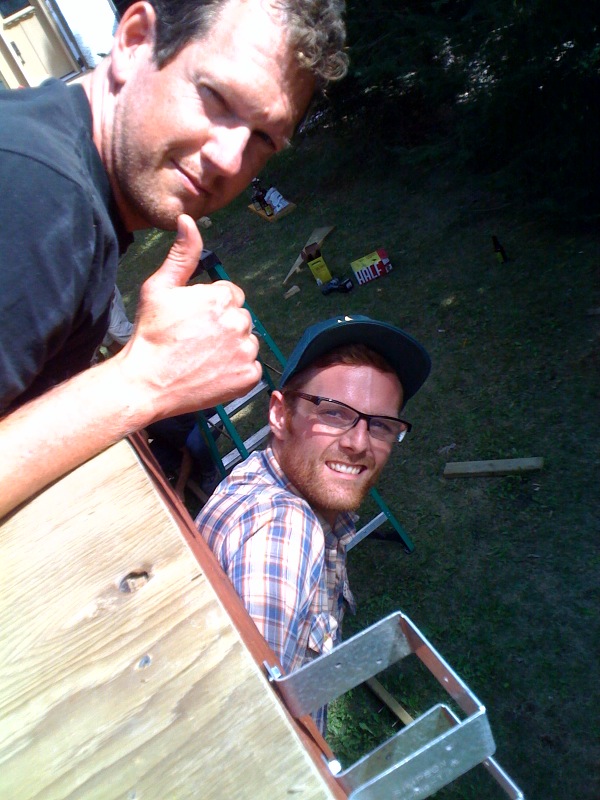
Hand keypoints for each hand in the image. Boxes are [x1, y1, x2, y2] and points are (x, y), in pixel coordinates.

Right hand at [118, 215, 260, 421]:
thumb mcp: (159, 288)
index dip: (211, 308)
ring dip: (233, 348)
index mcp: (222, 297)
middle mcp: (239, 321)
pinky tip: (215, 373)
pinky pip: (252, 368)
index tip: (192, 321)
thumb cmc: (151, 334)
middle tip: (196, 341)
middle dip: (224, 326)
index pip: (230, 295)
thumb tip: (188, 220)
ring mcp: (246, 350)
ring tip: (204, 358)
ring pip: (248, 342)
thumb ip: (182, 254)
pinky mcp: (248, 376)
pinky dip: (238, 371)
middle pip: (241, 318)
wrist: (147, 381)